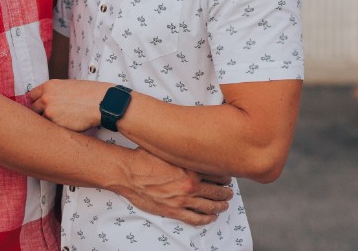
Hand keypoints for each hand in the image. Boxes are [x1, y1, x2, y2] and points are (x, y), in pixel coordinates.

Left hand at [28, 79, 109, 131]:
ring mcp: (50, 112)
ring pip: (41, 120)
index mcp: (49, 86)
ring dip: (47, 121)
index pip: (31, 95)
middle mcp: (46, 98)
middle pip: (33, 109)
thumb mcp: (68, 85)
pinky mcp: (57, 125)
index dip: (36, 101)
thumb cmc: (89, 92)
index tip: (40, 106)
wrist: (101, 102)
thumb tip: (48, 100)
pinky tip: (66, 125)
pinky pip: (51, 128)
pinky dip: (56, 128)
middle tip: (50, 115)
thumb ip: (55, 92)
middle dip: (40, 112)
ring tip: (60, 121)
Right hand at [112, 147, 232, 225]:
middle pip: (216, 190)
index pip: (217, 173)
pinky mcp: (174, 211)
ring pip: (209, 206)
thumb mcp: (167, 148)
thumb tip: (188, 138)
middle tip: (229, 192)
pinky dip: (206, 219)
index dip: (225, 176)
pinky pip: (195, 219)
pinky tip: (211, 218)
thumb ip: (182, 149)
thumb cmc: (144, 158)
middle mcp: (190, 184)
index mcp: (190, 167)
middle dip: (225, 192)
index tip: (228, 177)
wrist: (128, 173)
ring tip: (224, 205)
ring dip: (220, 206)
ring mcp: (183, 199)